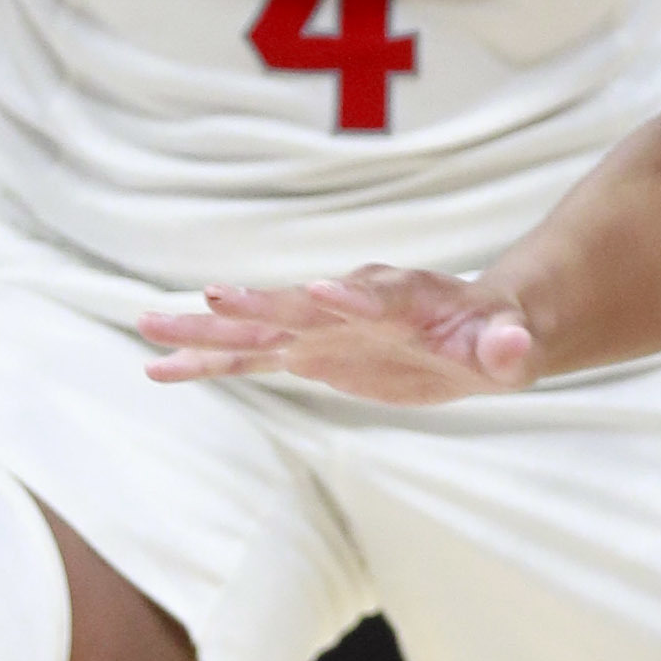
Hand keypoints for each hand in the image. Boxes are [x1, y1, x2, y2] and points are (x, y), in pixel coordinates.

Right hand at [140, 264, 538, 398]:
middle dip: (257, 304)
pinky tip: (158, 370)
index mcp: (405, 298)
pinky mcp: (306, 353)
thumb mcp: (513, 349)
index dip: (350, 296)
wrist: (474, 333)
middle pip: (298, 304)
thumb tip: (512, 348)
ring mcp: (322, 327)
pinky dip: (207, 364)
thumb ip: (507, 347)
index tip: (317, 290)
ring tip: (147, 327)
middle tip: (210, 297)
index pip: (375, 294)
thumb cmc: (498, 339)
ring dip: (206, 332)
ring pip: (257, 331)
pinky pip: (248, 360)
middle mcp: (352, 302)